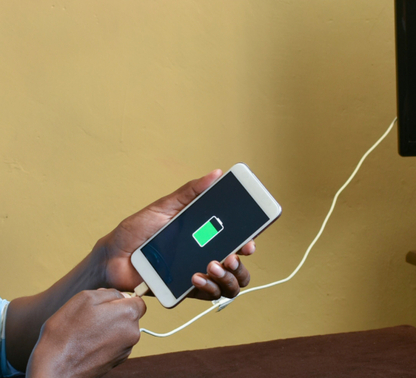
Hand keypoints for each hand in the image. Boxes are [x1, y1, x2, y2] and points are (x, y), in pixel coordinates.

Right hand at [26, 289, 144, 377]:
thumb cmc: (66, 332)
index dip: (121, 300)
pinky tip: (88, 344)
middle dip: (115, 314)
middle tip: (91, 318)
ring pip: (122, 330)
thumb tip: (122, 296)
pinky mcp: (117, 361)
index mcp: (128, 313)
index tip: (106, 305)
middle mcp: (133, 332)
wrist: (54, 368)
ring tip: (87, 332)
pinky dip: (105, 342)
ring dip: (109, 328)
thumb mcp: (85, 298)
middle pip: (130, 316)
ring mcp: (126, 349)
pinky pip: (116, 344)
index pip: (137, 300)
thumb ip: (109, 293)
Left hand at [96, 170, 255, 300]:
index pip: (236, 238)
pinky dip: (209, 287)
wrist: (112, 257)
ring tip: (212, 266)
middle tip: (231, 255)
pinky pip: (209, 295)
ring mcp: (199, 273)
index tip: (249, 240)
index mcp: (205, 233)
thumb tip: (215, 174)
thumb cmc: (136, 231)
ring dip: (228, 276)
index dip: (249, 240)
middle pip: (239, 263)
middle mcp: (206, 254)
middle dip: (241, 261)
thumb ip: (190, 192)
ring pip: (230, 283)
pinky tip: (196, 277)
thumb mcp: (164, 207)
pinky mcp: (187, 291)